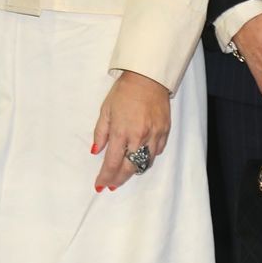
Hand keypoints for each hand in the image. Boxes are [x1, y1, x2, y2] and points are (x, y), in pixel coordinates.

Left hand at [92, 71, 169, 192]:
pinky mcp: (165, 131)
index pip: (112, 163)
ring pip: (145, 163)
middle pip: (129, 168)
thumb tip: (96, 152)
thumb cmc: (124, 92)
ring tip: (125, 173)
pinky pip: (157, 152)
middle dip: (119, 179)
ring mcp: (154, 135)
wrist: (148, 77)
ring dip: (134, 170)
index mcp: (121, 132)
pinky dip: (148, 158)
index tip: (100, 185)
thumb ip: (100, 133)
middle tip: (112, 184)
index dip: (105, 177)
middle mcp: (138, 137)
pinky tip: (141, 157)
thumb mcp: (106, 110)